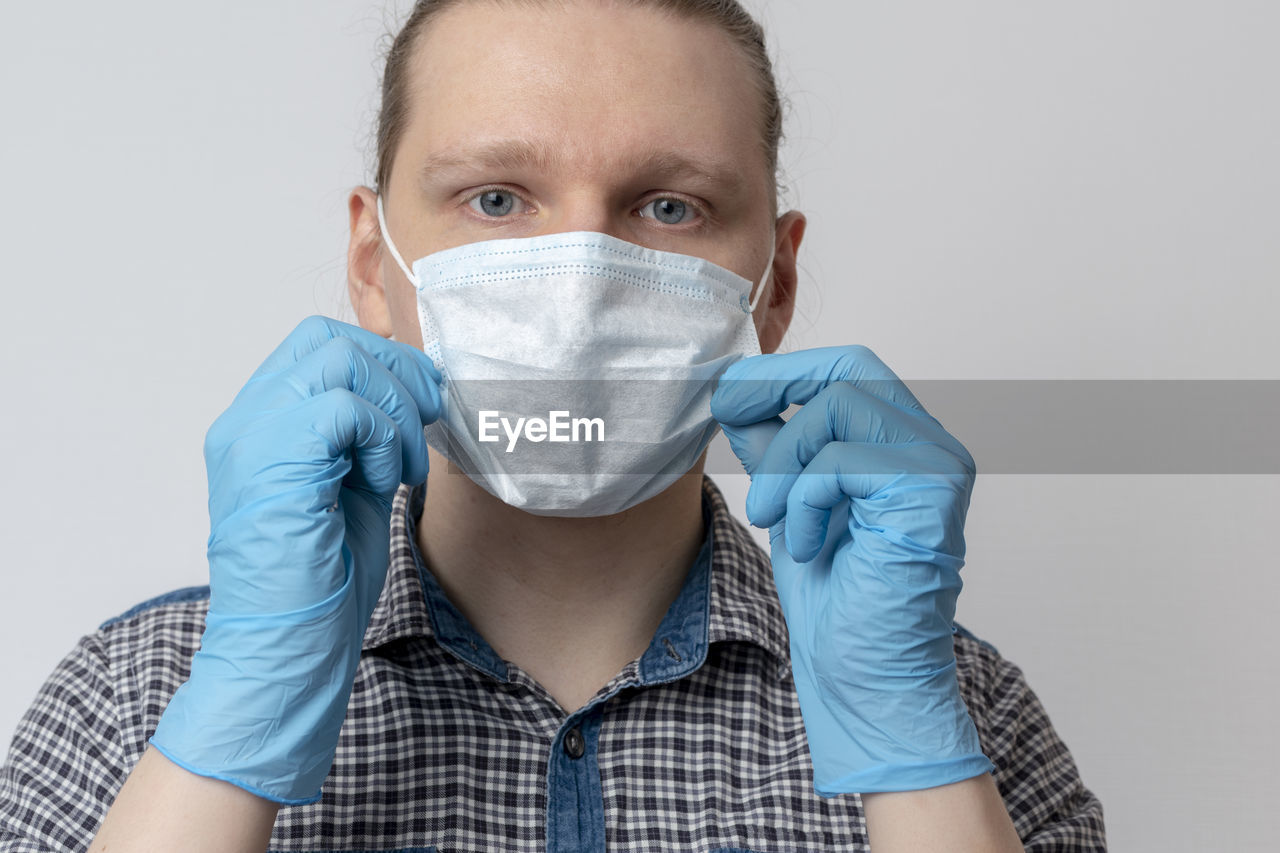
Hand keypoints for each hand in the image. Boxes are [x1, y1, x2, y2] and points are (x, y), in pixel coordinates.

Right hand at [149, 316, 441, 803]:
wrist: (288, 651)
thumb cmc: (324, 583)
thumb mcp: (355, 488)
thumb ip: (369, 439)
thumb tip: (415, 395)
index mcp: (259, 427)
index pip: (318, 346)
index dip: (383, 362)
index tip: (425, 405)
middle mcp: (244, 424)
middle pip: (325, 338)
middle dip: (395, 371)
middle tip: (428, 422)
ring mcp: (250, 440)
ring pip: (337, 360)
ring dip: (393, 408)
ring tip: (404, 466)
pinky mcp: (272, 464)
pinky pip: (342, 408)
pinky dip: (382, 437)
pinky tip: (388, 482)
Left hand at [711, 345, 993, 794]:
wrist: (864, 677)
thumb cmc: (836, 601)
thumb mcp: (788, 503)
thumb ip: (774, 447)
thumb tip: (736, 393)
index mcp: (900, 444)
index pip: (851, 368)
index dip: (786, 370)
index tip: (730, 394)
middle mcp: (930, 445)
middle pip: (852, 368)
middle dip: (778, 387)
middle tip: (729, 416)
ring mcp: (938, 466)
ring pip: (840, 406)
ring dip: (784, 462)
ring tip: (773, 517)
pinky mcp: (931, 493)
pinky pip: (842, 461)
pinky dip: (805, 499)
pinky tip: (808, 544)